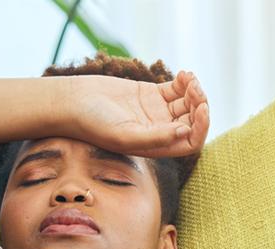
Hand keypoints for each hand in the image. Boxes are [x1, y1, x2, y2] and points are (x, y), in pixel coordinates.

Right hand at [61, 70, 209, 157]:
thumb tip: (184, 132)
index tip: (201, 108)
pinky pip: (177, 90)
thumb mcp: (124, 135)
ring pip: (187, 104)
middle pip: (192, 122)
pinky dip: (185, 82)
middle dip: (200, 105)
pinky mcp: (151, 94)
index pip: (190, 143)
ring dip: (194, 91)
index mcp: (155, 147)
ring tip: (188, 79)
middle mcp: (158, 132)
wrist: (73, 103)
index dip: (201, 127)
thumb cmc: (93, 124)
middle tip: (195, 89)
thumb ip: (155, 138)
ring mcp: (156, 112)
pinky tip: (184, 75)